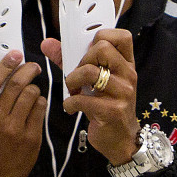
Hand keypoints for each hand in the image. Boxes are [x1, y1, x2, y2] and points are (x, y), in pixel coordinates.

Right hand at [0, 50, 45, 176]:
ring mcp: (14, 129)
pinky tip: (35, 107)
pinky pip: (41, 108)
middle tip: (33, 66)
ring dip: (34, 89)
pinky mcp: (31, 137)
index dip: (5, 65)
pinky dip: (40, 103)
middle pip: (16, 85)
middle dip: (28, 70)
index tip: (15, 54)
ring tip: (31, 93)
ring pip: (32, 94)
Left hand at [41, 28, 139, 165]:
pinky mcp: (113, 111)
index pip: (121, 36)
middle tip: (78, 76)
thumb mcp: (94, 82)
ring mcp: (123, 93)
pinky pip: (83, 99)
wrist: (121, 140)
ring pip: (90, 71)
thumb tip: (47, 43)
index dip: (101, 36)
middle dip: (82, 61)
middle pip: (102, 48)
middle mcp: (129, 75)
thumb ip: (70, 60)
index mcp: (126, 65)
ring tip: (72, 91)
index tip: (89, 51)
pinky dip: (70, 103)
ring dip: (72, 81)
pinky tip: (72, 108)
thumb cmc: (107, 107)